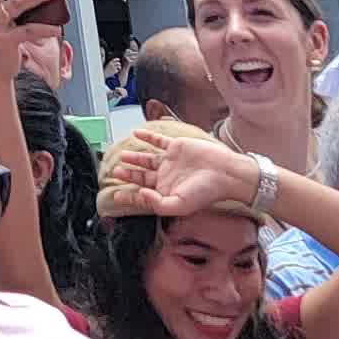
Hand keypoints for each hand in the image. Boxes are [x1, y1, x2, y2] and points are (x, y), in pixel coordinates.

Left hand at [111, 126, 267, 218]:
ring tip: (122, 156)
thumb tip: (140, 193)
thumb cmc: (205, 192)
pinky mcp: (176, 147)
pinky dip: (147, 137)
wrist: (224, 173)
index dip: (128, 195)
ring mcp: (171, 161)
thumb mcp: (180, 205)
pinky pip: (158, 141)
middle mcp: (166, 176)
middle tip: (115, 172)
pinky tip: (136, 133)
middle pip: (142, 176)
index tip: (114, 195)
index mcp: (166, 191)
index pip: (142, 194)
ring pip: (147, 159)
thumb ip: (157, 203)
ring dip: (134, 157)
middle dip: (128, 175)